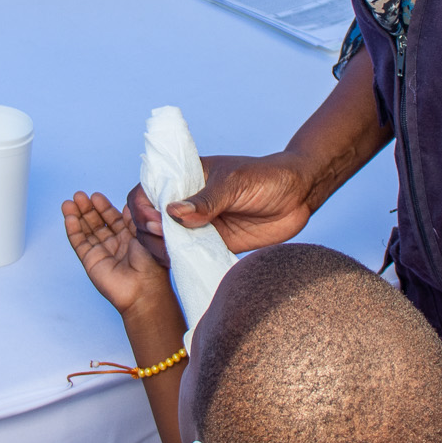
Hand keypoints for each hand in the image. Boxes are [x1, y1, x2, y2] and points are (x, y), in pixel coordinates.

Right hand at [62, 190, 177, 319]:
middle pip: (97, 223)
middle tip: (79, 195)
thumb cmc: (152, 264)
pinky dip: (73, 230)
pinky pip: (79, 243)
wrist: (144, 289)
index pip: (113, 218)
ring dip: (77, 216)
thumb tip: (127, 205)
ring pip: (85, 231)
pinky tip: (69, 217)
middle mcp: (115, 245)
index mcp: (130, 238)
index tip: (95, 196)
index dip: (104, 207)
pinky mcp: (90, 261)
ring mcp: (102, 253)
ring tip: (69, 202)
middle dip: (87, 208)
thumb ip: (134, 218)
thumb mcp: (146, 233)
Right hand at [125, 151, 318, 253]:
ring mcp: (196, 224)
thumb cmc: (267, 177)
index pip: (146, 190)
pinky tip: (184, 265)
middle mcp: (185, 201)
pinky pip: (186, 256)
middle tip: (167, 241)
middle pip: (146, 219)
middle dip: (148, 233)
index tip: (157, 220)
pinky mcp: (210, 244)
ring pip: (162, 241)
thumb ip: (205, 200)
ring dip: (161, 251)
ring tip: (175, 256)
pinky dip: (179, 263)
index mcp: (184, 177)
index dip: (142, 207)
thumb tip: (172, 212)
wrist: (299, 197)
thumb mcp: (235, 183)